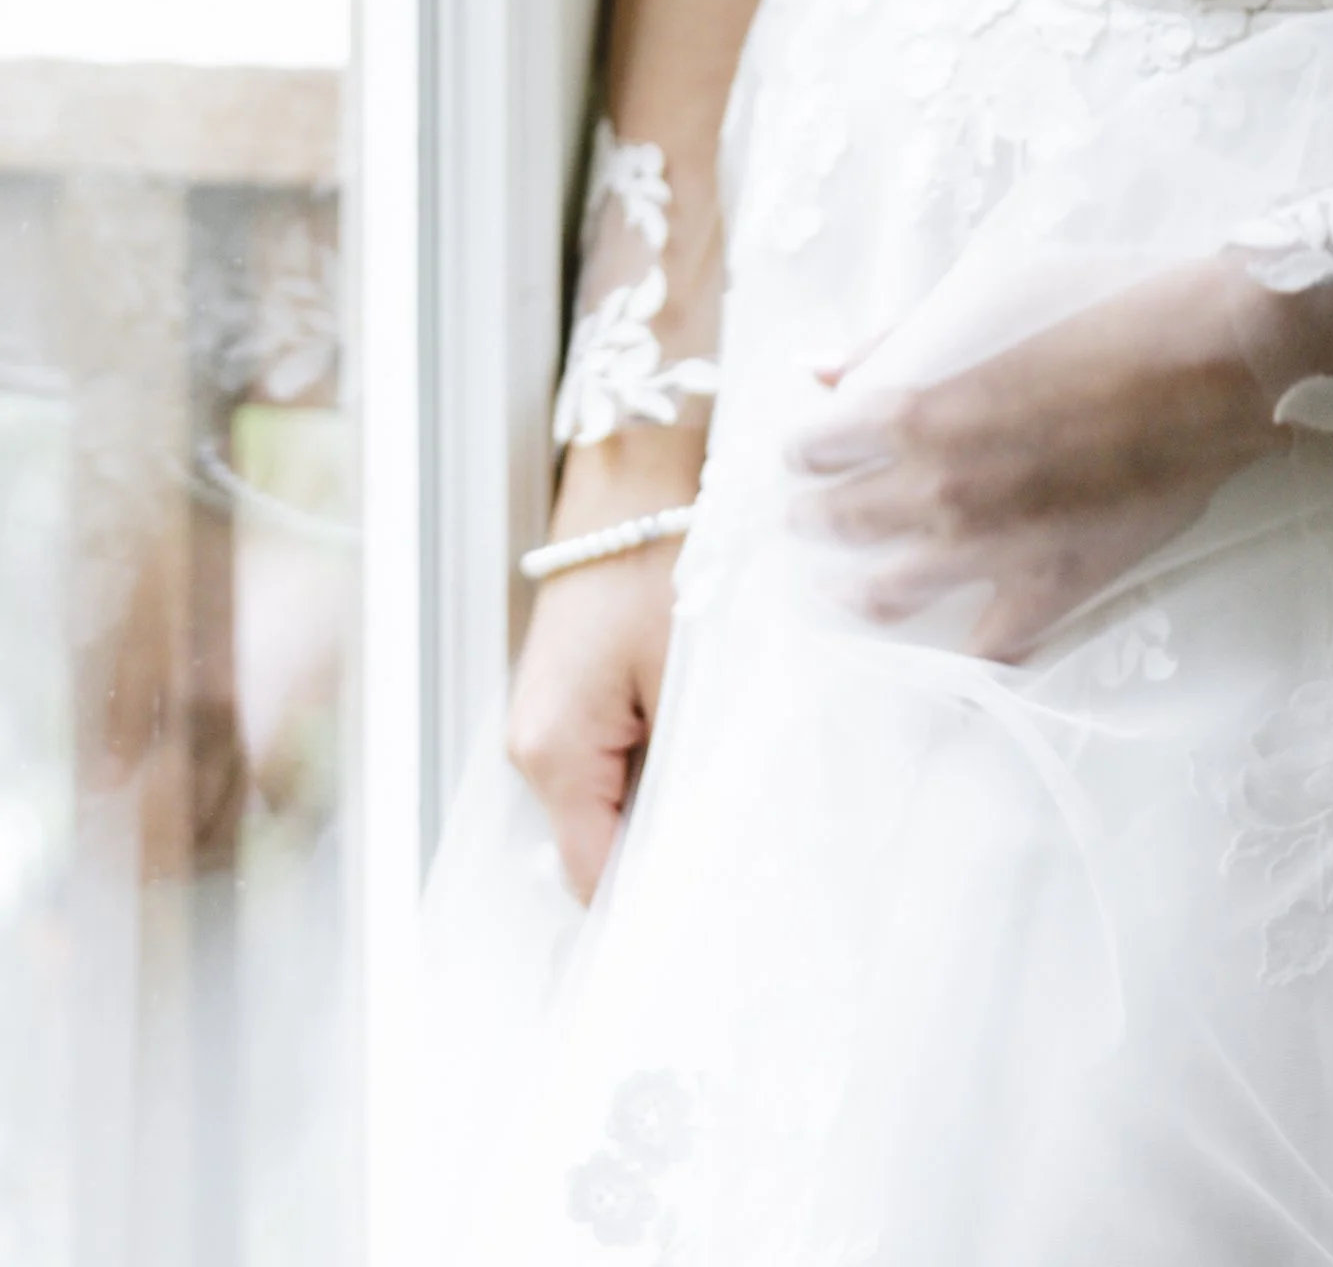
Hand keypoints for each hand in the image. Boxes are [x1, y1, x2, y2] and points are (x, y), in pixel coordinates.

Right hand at [505, 430, 700, 901]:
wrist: (630, 481)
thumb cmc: (660, 562)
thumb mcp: (688, 675)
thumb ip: (690, 770)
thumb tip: (707, 846)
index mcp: (555, 754)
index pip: (593, 878)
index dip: (651, 900)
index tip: (714, 910)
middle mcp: (533, 751)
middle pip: (598, 845)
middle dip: (663, 850)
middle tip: (739, 854)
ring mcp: (543, 724)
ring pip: (606, 804)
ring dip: (659, 803)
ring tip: (727, 793)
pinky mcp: (565, 699)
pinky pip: (606, 762)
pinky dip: (650, 765)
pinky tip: (698, 742)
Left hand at [785, 256, 1285, 660]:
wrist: (1211, 360)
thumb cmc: (1103, 306)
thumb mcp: (990, 292)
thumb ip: (896, 336)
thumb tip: (817, 370)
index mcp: (913, 409)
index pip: (814, 449)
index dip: (801, 453)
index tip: (804, 455)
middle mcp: (936, 489)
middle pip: (834, 524)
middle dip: (810, 520)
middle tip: (809, 519)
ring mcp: (992, 549)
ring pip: (886, 597)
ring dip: (852, 593)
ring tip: (847, 588)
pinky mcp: (1053, 586)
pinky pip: (989, 652)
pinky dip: (959, 664)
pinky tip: (943, 660)